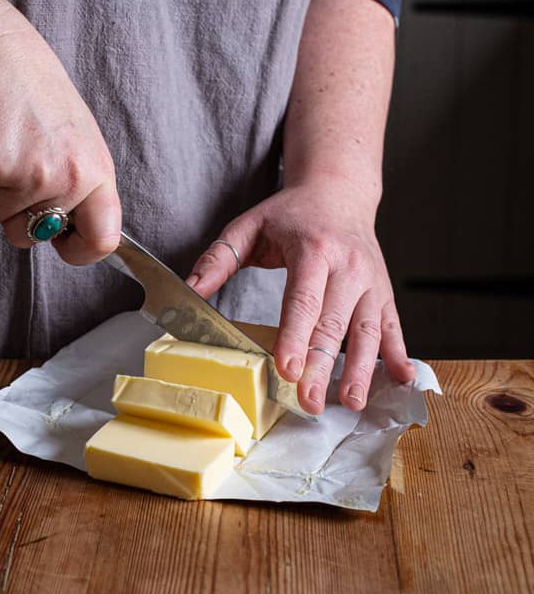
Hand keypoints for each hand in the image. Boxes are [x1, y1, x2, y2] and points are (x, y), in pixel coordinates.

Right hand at [0, 0, 119, 263]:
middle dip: (16, 212)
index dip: (79, 251)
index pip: (104, 240)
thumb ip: (80, 191)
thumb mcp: (79, 145)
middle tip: (20, 164)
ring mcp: (33, 174)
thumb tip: (70, 235)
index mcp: (99, 174)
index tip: (61, 242)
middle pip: (33, 237)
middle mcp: (71, 179)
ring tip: (4, 146)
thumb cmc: (37, 101)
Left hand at [185, 175, 415, 414]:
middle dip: (321, 365)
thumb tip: (191, 289)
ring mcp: (371, 280)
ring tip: (352, 402)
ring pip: (368, 329)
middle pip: (334, 322)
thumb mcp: (249, 226)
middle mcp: (348, 266)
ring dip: (362, 369)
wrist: (339, 192)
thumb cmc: (290, 214)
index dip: (294, 336)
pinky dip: (400, 353)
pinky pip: (393, 325)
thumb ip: (219, 257)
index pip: (302, 299)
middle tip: (309, 401)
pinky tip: (402, 379)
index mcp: (312, 249)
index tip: (285, 368)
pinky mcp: (383, 290)